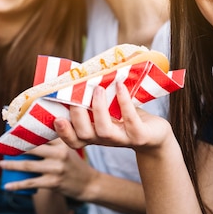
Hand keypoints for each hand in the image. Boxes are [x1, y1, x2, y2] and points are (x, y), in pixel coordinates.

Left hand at [0, 139, 95, 200]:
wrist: (89, 184)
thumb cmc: (74, 164)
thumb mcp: (70, 147)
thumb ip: (56, 139)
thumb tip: (33, 131)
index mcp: (63, 142)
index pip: (40, 134)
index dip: (25, 131)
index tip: (10, 130)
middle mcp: (60, 153)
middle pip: (31, 148)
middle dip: (14, 147)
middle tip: (2, 146)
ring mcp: (56, 168)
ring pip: (28, 165)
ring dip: (11, 165)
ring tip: (1, 164)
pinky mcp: (53, 182)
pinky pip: (31, 183)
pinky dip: (17, 185)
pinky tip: (7, 186)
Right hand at [55, 82, 170, 151]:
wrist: (155, 135)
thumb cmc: (127, 117)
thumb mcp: (109, 110)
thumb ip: (94, 99)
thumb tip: (79, 72)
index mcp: (94, 135)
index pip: (74, 141)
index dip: (64, 133)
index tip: (57, 118)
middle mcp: (105, 140)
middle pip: (84, 135)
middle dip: (78, 116)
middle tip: (76, 96)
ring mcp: (122, 139)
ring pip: (104, 130)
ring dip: (98, 108)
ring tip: (97, 88)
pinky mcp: (139, 135)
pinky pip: (130, 119)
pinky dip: (123, 101)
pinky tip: (120, 86)